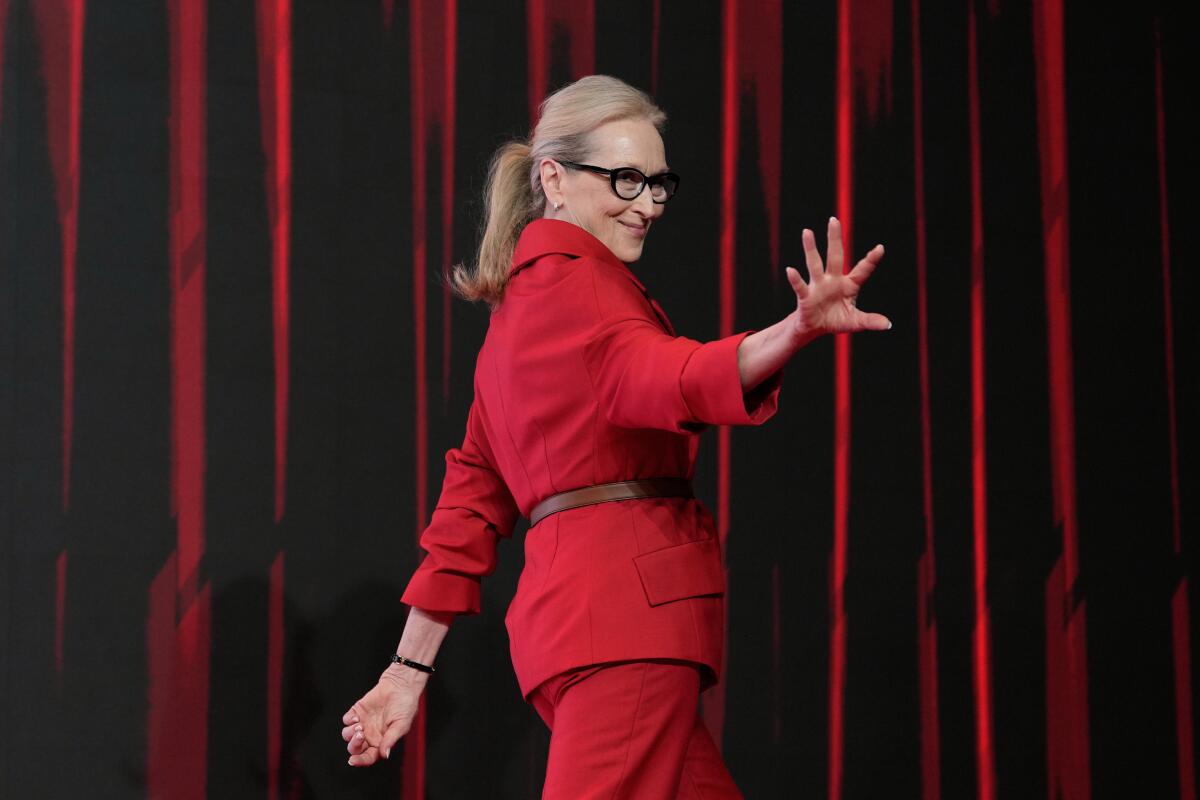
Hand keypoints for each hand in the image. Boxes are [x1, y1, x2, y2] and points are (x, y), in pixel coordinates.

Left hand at [341, 666, 426, 765]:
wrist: (401, 685)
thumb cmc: (405, 705)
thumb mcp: (402, 724)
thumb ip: (391, 739)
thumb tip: (384, 755)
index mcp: (380, 742)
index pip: (368, 757)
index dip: (360, 761)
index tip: (352, 761)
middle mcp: (370, 735)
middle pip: (355, 748)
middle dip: (354, 745)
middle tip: (361, 735)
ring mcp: (363, 723)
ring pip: (348, 735)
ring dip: (350, 733)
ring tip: (360, 725)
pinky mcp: (357, 711)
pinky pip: (346, 720)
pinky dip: (349, 721)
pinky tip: (357, 716)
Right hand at [785, 217, 890, 337]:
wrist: (814, 328)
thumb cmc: (836, 320)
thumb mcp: (855, 322)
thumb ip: (870, 321)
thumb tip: (888, 324)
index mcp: (849, 285)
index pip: (862, 270)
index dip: (871, 260)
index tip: (881, 248)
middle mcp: (833, 280)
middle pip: (835, 256)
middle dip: (834, 239)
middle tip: (834, 220)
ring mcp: (818, 286)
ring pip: (815, 264)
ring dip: (811, 248)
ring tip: (807, 232)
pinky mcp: (806, 296)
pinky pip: (801, 286)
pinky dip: (795, 279)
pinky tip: (790, 270)